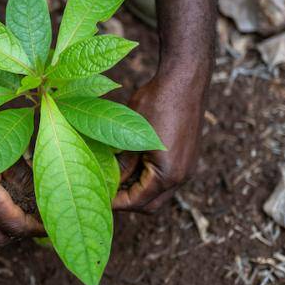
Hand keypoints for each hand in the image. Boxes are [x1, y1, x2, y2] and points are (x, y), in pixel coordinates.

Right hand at [0, 121, 44, 246]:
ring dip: (6, 222)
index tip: (55, 222)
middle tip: (41, 217)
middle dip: (22, 231)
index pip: (15, 227)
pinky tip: (7, 193)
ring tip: (26, 204)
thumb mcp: (6, 145)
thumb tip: (45, 192)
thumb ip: (25, 175)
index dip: (38, 228)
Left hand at [114, 73, 207, 212]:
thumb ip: (122, 164)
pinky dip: (148, 177)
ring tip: (115, 177)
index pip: (137, 201)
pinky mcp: (186, 157)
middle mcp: (182, 176)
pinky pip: (165, 178)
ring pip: (159, 192)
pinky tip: (131, 164)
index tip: (98, 195)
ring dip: (138, 189)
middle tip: (105, 191)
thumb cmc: (157, 101)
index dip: (116, 202)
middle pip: (151, 205)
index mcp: (168, 174)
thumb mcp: (131, 135)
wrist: (184, 79)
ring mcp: (187, 167)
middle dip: (128, 201)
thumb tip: (108, 182)